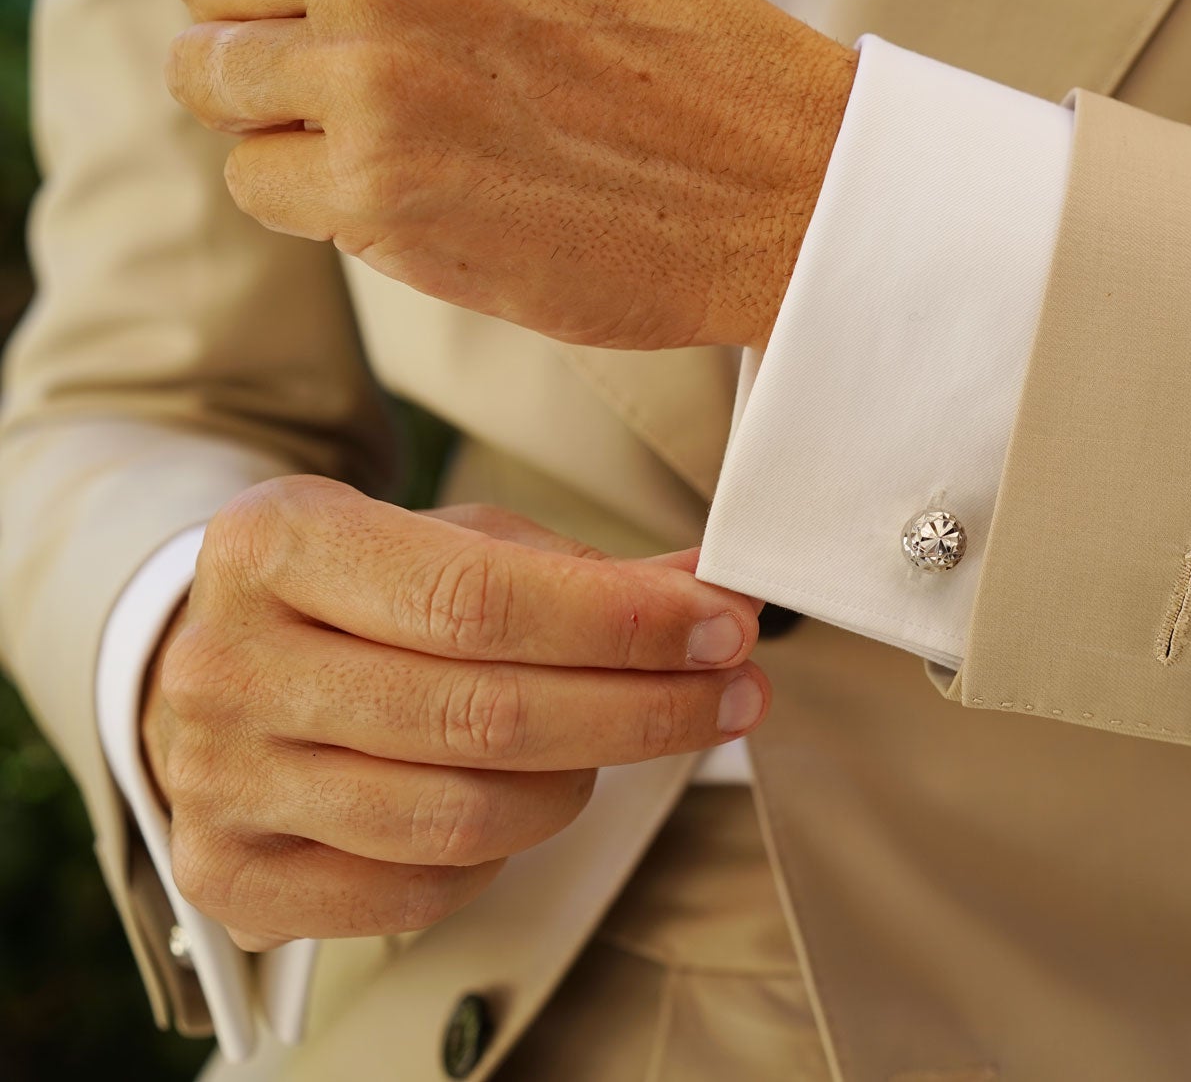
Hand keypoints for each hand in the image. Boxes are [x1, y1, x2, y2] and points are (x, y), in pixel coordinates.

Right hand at [140, 477, 768, 948]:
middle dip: (641, 707)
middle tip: (733, 692)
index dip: (621, 624)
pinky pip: (420, 889)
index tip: (722, 628)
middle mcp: (230, 665)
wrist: (219, 659)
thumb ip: (581, 570)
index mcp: (277, 545)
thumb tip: (712, 591)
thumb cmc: (359, 593)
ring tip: (613, 739)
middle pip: (484, 715)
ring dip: (578, 782)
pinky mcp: (230, 876)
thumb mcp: (453, 540)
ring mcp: (220, 780)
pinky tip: (518, 799)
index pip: (479, 600)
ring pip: (463, 815)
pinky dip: (499, 854)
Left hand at [165, 0, 857, 350]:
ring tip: (389, 133)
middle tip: (359, 78)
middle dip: (266, 34)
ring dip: (283, 114)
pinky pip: (256, 179)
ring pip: (212, 81)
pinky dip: (314, 195)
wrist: (782, 182)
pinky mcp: (376, 192)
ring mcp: (370, 73)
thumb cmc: (682, 59)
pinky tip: (407, 189)